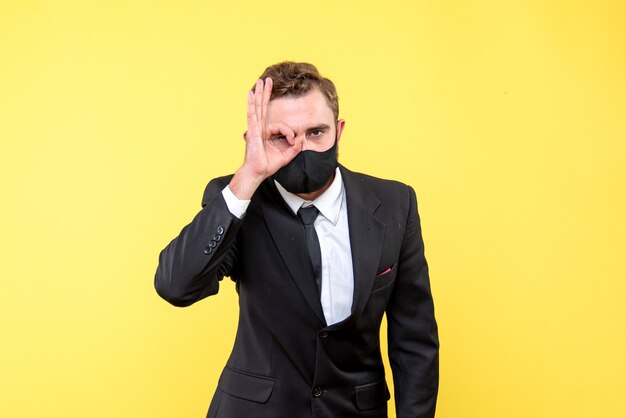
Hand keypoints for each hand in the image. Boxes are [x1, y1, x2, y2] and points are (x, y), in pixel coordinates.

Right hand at [229, 78, 302, 198]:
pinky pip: (252, 114)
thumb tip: (302, 139)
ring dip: (260, 93)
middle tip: (267, 80)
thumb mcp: (287, 155)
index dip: (290, 132)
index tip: (293, 142)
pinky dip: (251, 103)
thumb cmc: (268, 165)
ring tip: (261, 80)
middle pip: (264, 107)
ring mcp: (256, 128)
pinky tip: (251, 93)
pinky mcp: (253, 130)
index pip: (281, 125)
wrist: (258, 172)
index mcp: (267, 134)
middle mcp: (261, 128)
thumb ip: (295, 147)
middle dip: (266, 93)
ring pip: (258, 107)